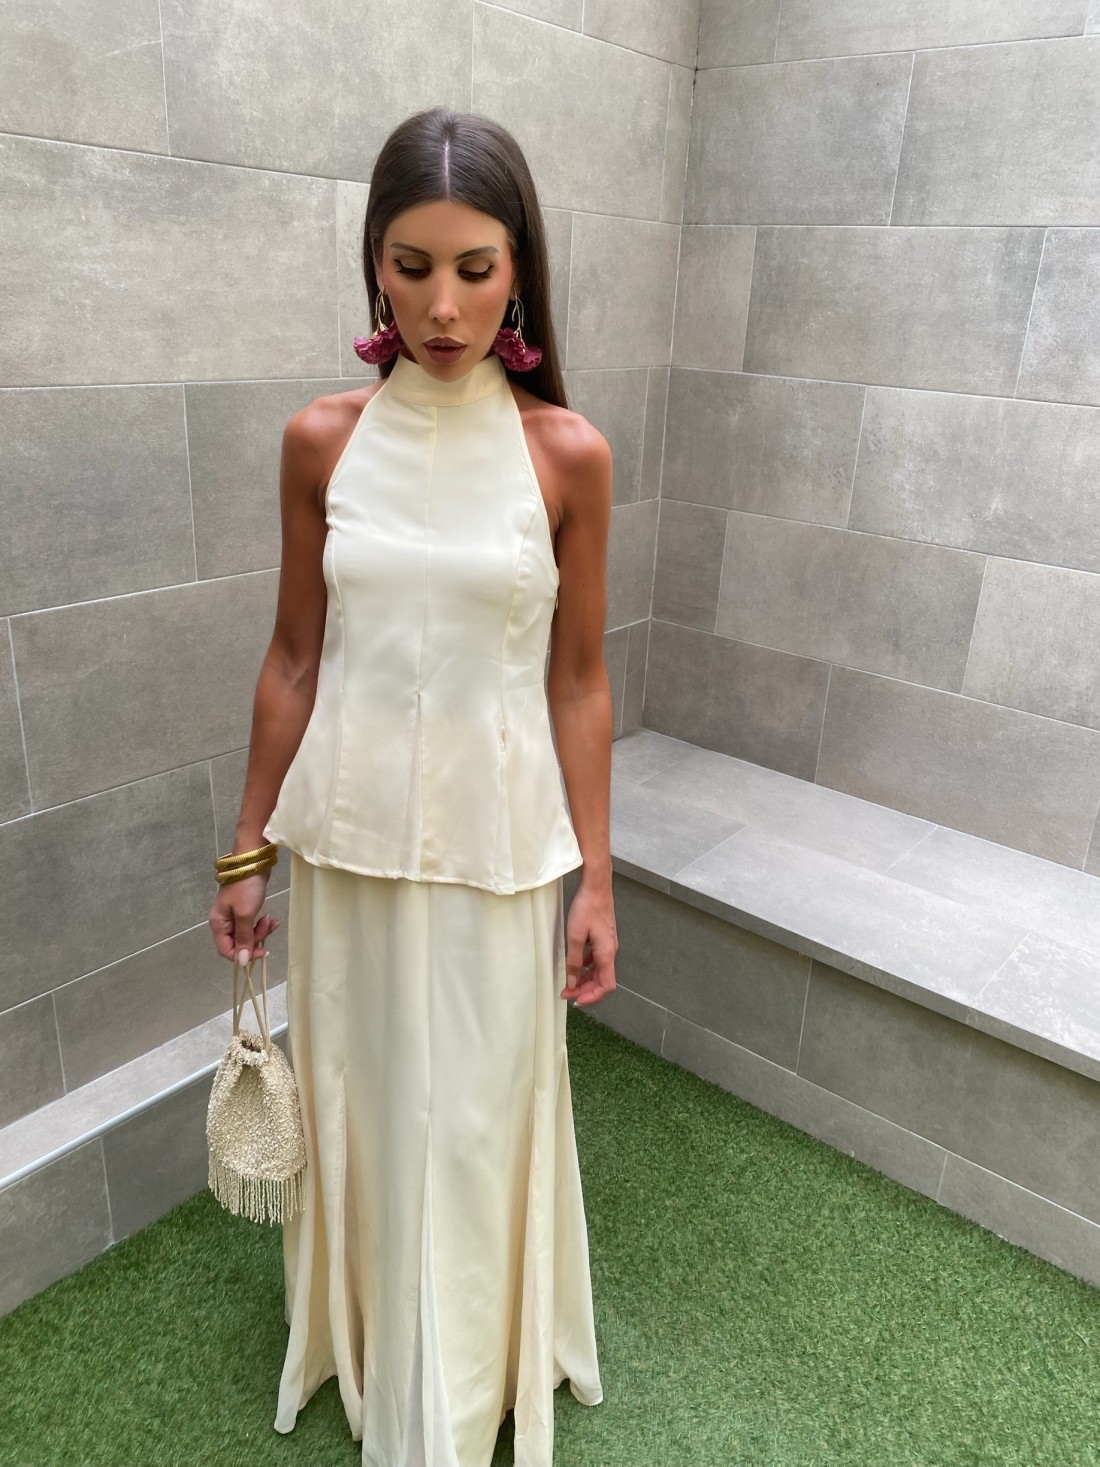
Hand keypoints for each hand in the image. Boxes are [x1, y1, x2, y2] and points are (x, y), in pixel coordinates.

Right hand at [208, 873, 280, 963]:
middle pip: (238, 942)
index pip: (226, 950)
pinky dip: (261, 923)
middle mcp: (224, 921)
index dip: (243, 954)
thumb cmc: (246, 887)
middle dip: (255, 939)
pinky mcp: (244, 908)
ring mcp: (234, 914)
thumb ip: (243, 938)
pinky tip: (270, 918)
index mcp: (218, 924)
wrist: (253, 861)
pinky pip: (252, 923)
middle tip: (267, 927)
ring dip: (260, 931)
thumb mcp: (245, 914)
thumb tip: (242, 961)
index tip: (261, 951)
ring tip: (271, 920)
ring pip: (247, 933)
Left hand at [561, 880, 616, 1005]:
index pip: (606, 986)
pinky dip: (585, 966)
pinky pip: (596, 959)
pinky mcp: (603, 938)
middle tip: (566, 992)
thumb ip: (573, 961)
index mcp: (606, 953)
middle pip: (601, 980)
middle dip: (584, 990)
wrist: (596, 886)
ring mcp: (608, 944)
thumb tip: (572, 982)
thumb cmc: (587, 907)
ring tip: (568, 982)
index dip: (592, 997)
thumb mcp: (575, 936)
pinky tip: (574, 963)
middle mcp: (610, 951)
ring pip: (598, 970)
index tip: (576, 1000)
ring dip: (584, 979)